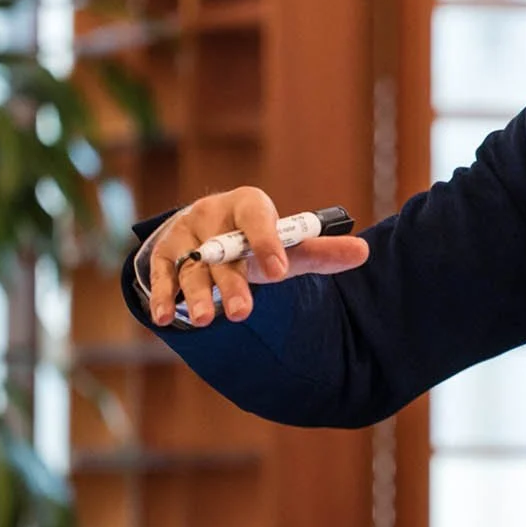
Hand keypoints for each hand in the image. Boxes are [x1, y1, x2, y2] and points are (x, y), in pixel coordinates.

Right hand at [148, 186, 368, 326]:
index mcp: (248, 205)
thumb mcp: (286, 242)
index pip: (257, 220)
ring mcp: (185, 235)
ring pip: (192, 268)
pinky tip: (165, 318)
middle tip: (243, 314)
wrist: (208, 227)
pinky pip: (162, 275)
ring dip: (197, 295)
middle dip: (232, 283)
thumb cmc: (256, 238)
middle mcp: (213, 215)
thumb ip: (320, 251)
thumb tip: (363, 252)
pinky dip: (162, 296)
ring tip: (206, 321)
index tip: (278, 272)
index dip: (267, 244)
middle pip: (224, 252)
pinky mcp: (163, 254)